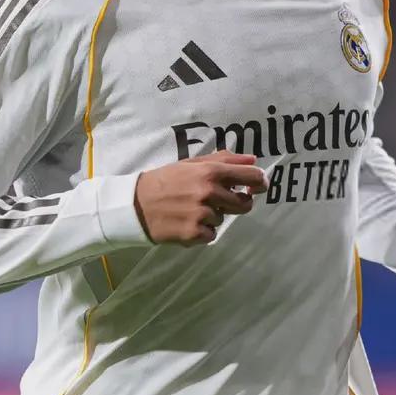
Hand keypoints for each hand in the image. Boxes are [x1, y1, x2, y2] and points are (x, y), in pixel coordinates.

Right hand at [134, 150, 267, 245]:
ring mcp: (202, 214)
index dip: (259, 181)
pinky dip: (201, 232)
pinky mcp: (194, 234)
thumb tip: (252, 159)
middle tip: (219, 201)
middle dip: (236, 203)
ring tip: (191, 210)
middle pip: (244, 204)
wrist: (135, 204)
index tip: (258, 185)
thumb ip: (224, 160)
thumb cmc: (166, 180)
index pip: (251, 176)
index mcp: (211, 172)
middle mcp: (209, 192)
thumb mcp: (192, 164)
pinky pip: (211, 235)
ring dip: (212, 217)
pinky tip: (186, 222)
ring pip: (223, 219)